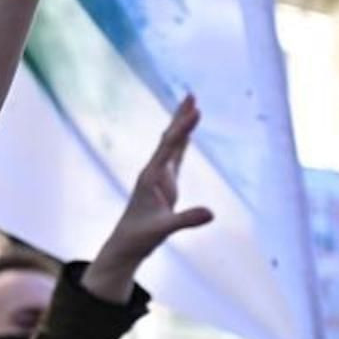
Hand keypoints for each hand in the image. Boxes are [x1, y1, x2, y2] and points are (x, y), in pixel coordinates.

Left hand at [84, 97, 214, 303]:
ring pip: (172, 144)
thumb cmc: (140, 236)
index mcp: (151, 177)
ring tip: (192, 104)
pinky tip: (187, 131)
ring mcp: (159, 176)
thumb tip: (212, 213)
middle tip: (192, 95)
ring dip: (181, 125)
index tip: (195, 110)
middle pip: (169, 138)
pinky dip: (183, 141)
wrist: (127, 244)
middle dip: (180, 117)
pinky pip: (176, 156)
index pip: (169, 147)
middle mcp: (154, 172)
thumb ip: (186, 220)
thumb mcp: (163, 230)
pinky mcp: (164, 183)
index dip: (183, 129)